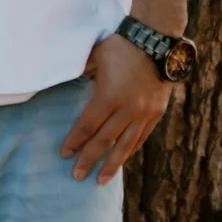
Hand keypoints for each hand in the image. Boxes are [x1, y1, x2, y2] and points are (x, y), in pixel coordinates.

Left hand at [61, 31, 176, 185]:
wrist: (157, 41)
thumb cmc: (121, 45)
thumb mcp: (95, 56)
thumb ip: (82, 73)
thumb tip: (65, 83)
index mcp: (109, 95)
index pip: (88, 125)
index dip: (75, 141)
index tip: (65, 154)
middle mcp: (128, 109)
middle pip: (104, 141)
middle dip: (89, 159)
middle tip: (77, 176)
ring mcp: (144, 113)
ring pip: (125, 146)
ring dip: (112, 165)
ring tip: (100, 180)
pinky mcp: (156, 114)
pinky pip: (140, 138)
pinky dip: (129, 151)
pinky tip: (121, 160)